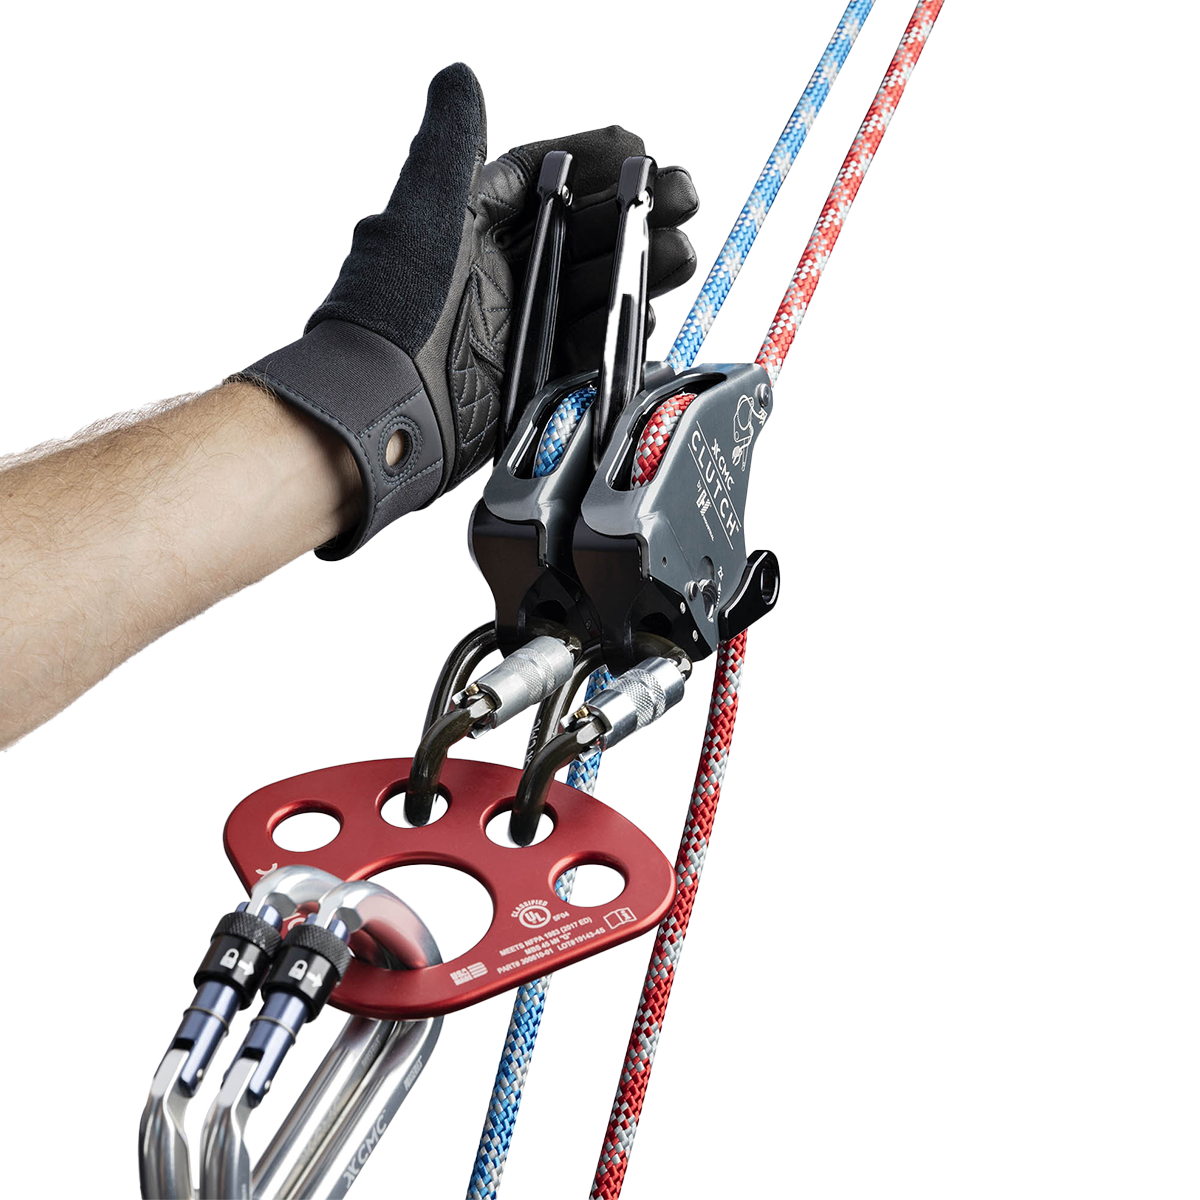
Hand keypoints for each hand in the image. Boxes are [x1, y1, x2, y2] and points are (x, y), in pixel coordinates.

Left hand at [241, 62, 698, 558]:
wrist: (383, 410)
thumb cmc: (393, 307)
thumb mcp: (424, 210)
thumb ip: (450, 143)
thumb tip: (458, 76)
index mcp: (471, 224)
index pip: (543, 177)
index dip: (593, 158)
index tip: (640, 147)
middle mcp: (497, 271)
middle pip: (582, 231)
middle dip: (635, 213)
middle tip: (685, 197)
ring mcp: (517, 325)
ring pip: (594, 285)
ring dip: (639, 266)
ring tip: (679, 253)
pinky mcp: (533, 376)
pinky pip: (589, 346)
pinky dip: (619, 329)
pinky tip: (644, 314)